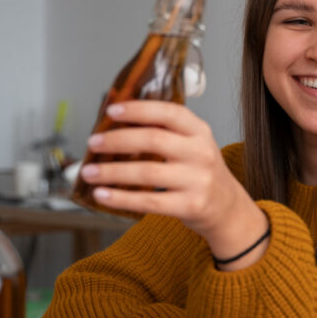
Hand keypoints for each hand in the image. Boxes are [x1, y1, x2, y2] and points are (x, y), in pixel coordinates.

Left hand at [80, 101, 267, 264]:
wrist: (226, 207)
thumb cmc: (200, 172)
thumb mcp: (192, 144)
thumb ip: (163, 132)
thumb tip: (115, 122)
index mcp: (199, 131)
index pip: (168, 113)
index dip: (138, 109)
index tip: (112, 111)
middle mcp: (201, 153)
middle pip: (152, 140)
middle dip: (117, 140)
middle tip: (93, 143)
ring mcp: (197, 181)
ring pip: (146, 172)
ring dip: (111, 172)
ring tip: (89, 172)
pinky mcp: (190, 206)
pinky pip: (149, 201)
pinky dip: (120, 198)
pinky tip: (102, 195)